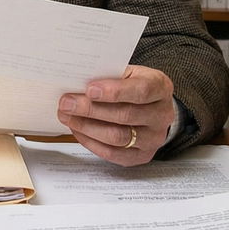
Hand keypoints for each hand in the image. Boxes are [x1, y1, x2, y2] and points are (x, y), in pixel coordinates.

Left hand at [57, 65, 175, 165]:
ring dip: (87, 127)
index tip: (89, 89)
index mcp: (160, 88)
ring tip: (67, 116)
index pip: (141, 91)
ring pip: (118, 137)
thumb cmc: (133, 86)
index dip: (114, 91)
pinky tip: (77, 130)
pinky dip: (91, 142)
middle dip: (91, 109)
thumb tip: (76, 82)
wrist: (151, 108)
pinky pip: (113, 153)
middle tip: (67, 103)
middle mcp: (162, 115)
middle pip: (125, 115)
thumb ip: (108, 76)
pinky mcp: (142, 155)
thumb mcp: (127, 73)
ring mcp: (154, 138)